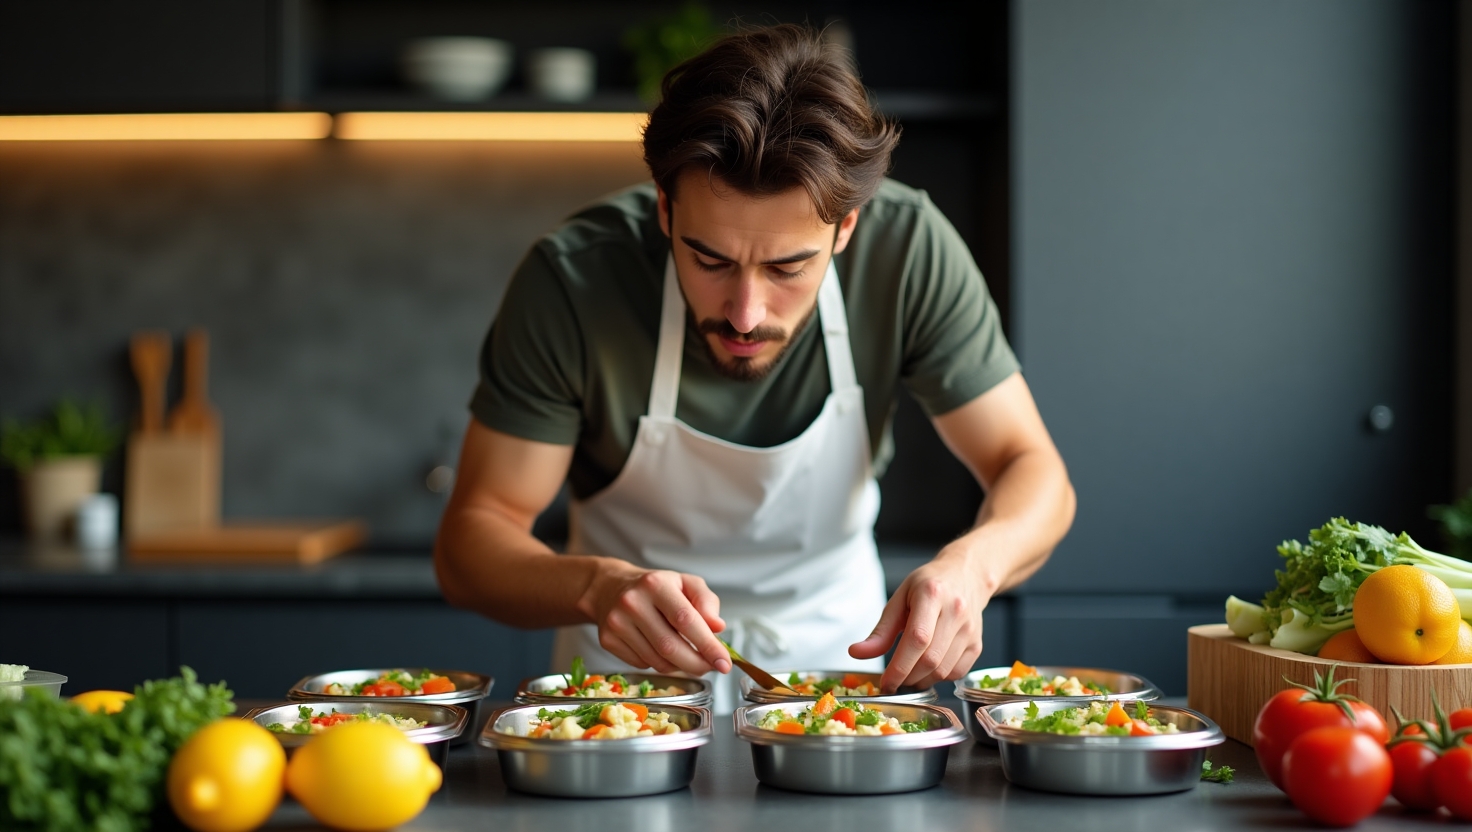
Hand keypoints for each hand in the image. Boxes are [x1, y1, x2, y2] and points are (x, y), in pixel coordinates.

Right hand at [579, 561, 731, 675]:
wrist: (609, 588)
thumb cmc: (655, 587)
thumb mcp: (685, 583)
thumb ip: (706, 601)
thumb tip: (718, 627)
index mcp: (656, 584)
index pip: (686, 620)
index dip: (708, 645)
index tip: (724, 662)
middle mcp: (633, 603)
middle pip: (670, 647)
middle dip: (697, 664)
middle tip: (712, 667)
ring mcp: (617, 623)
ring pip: (657, 661)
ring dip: (680, 666)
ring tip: (688, 656)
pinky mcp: (607, 640)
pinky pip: (643, 665)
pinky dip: (660, 664)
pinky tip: (662, 651)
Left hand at [848, 553, 987, 691]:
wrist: (966, 575)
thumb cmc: (929, 585)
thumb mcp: (900, 598)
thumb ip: (881, 630)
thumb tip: (857, 653)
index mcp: (932, 594)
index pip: (917, 639)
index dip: (899, 666)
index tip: (885, 682)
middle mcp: (956, 611)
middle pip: (931, 659)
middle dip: (907, 677)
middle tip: (893, 680)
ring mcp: (970, 629)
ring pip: (944, 670)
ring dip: (921, 680)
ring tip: (908, 673)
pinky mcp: (977, 644)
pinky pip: (957, 672)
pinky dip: (939, 677)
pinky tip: (928, 667)